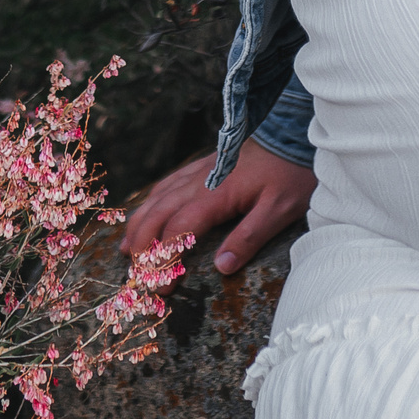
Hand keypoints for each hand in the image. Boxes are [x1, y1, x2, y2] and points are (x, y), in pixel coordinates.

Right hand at [123, 140, 315, 275]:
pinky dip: (151, 201)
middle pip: (158, 214)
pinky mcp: (204, 165)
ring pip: (157, 198)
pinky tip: (147, 209)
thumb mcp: (279, 209)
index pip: (179, 231)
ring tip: (127, 249)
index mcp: (215, 196)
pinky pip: (168, 183)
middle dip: (142, 246)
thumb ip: (250, 237)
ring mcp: (199, 172)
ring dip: (140, 224)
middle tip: (135, 274)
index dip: (166, 261)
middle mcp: (199, 182)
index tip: (161, 288)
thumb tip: (222, 267)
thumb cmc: (289, 171)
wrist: (292, 130)